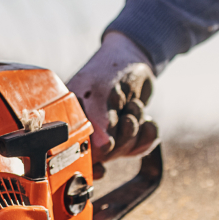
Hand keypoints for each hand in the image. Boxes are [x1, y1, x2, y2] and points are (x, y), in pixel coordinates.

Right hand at [67, 31, 158, 176]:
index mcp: (70, 118)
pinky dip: (148, 135)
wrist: (134, 57)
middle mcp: (86, 128)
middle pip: (105, 155)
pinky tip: (147, 120)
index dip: (91, 160)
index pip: (76, 152)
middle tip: (126, 116)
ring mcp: (107, 132)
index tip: (104, 162)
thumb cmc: (110, 68)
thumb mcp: (102, 90)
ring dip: (135, 129)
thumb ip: (99, 119)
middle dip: (122, 137)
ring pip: (124, 150)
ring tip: (133, 107)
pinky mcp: (125, 133)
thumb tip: (102, 148)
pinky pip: (140, 146)